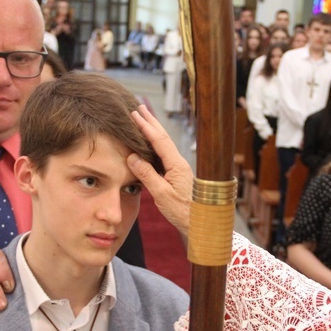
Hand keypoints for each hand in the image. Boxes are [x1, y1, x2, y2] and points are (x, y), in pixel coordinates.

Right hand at [128, 105, 192, 236]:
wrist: (198, 222)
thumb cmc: (182, 211)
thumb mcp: (161, 194)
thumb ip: (147, 175)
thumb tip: (132, 157)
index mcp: (176, 165)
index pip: (159, 141)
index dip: (146, 127)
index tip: (135, 115)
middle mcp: (179, 163)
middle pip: (163, 137)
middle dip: (151, 122)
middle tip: (139, 108)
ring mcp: (179, 168)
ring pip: (164, 145)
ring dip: (153, 130)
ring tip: (143, 119)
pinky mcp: (177, 174)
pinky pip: (163, 154)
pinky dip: (154, 144)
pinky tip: (149, 143)